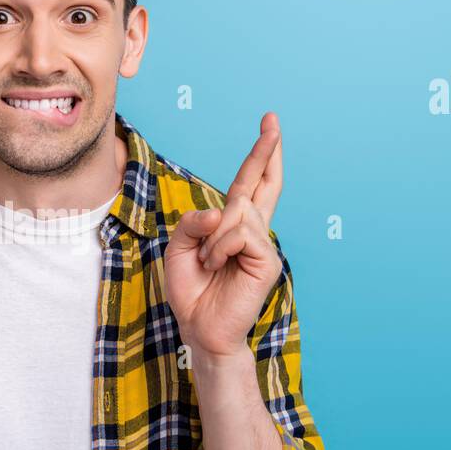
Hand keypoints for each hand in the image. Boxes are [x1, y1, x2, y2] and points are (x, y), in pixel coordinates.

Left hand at [163, 112, 283, 356]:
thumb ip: (193, 222)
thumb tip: (222, 211)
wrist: (199, 330)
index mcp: (234, 227)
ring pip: (236, 213)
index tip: (270, 125)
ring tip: (207, 263)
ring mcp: (262, 245)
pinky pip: (239, 234)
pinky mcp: (266, 260)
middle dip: (265, 150)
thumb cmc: (191, 290)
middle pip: (261, 183)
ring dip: (211, 238)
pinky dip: (219, 248)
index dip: (260, 156)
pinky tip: (215, 265)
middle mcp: (253, 231)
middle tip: (272, 120)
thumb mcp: (178, 248)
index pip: (250, 185)